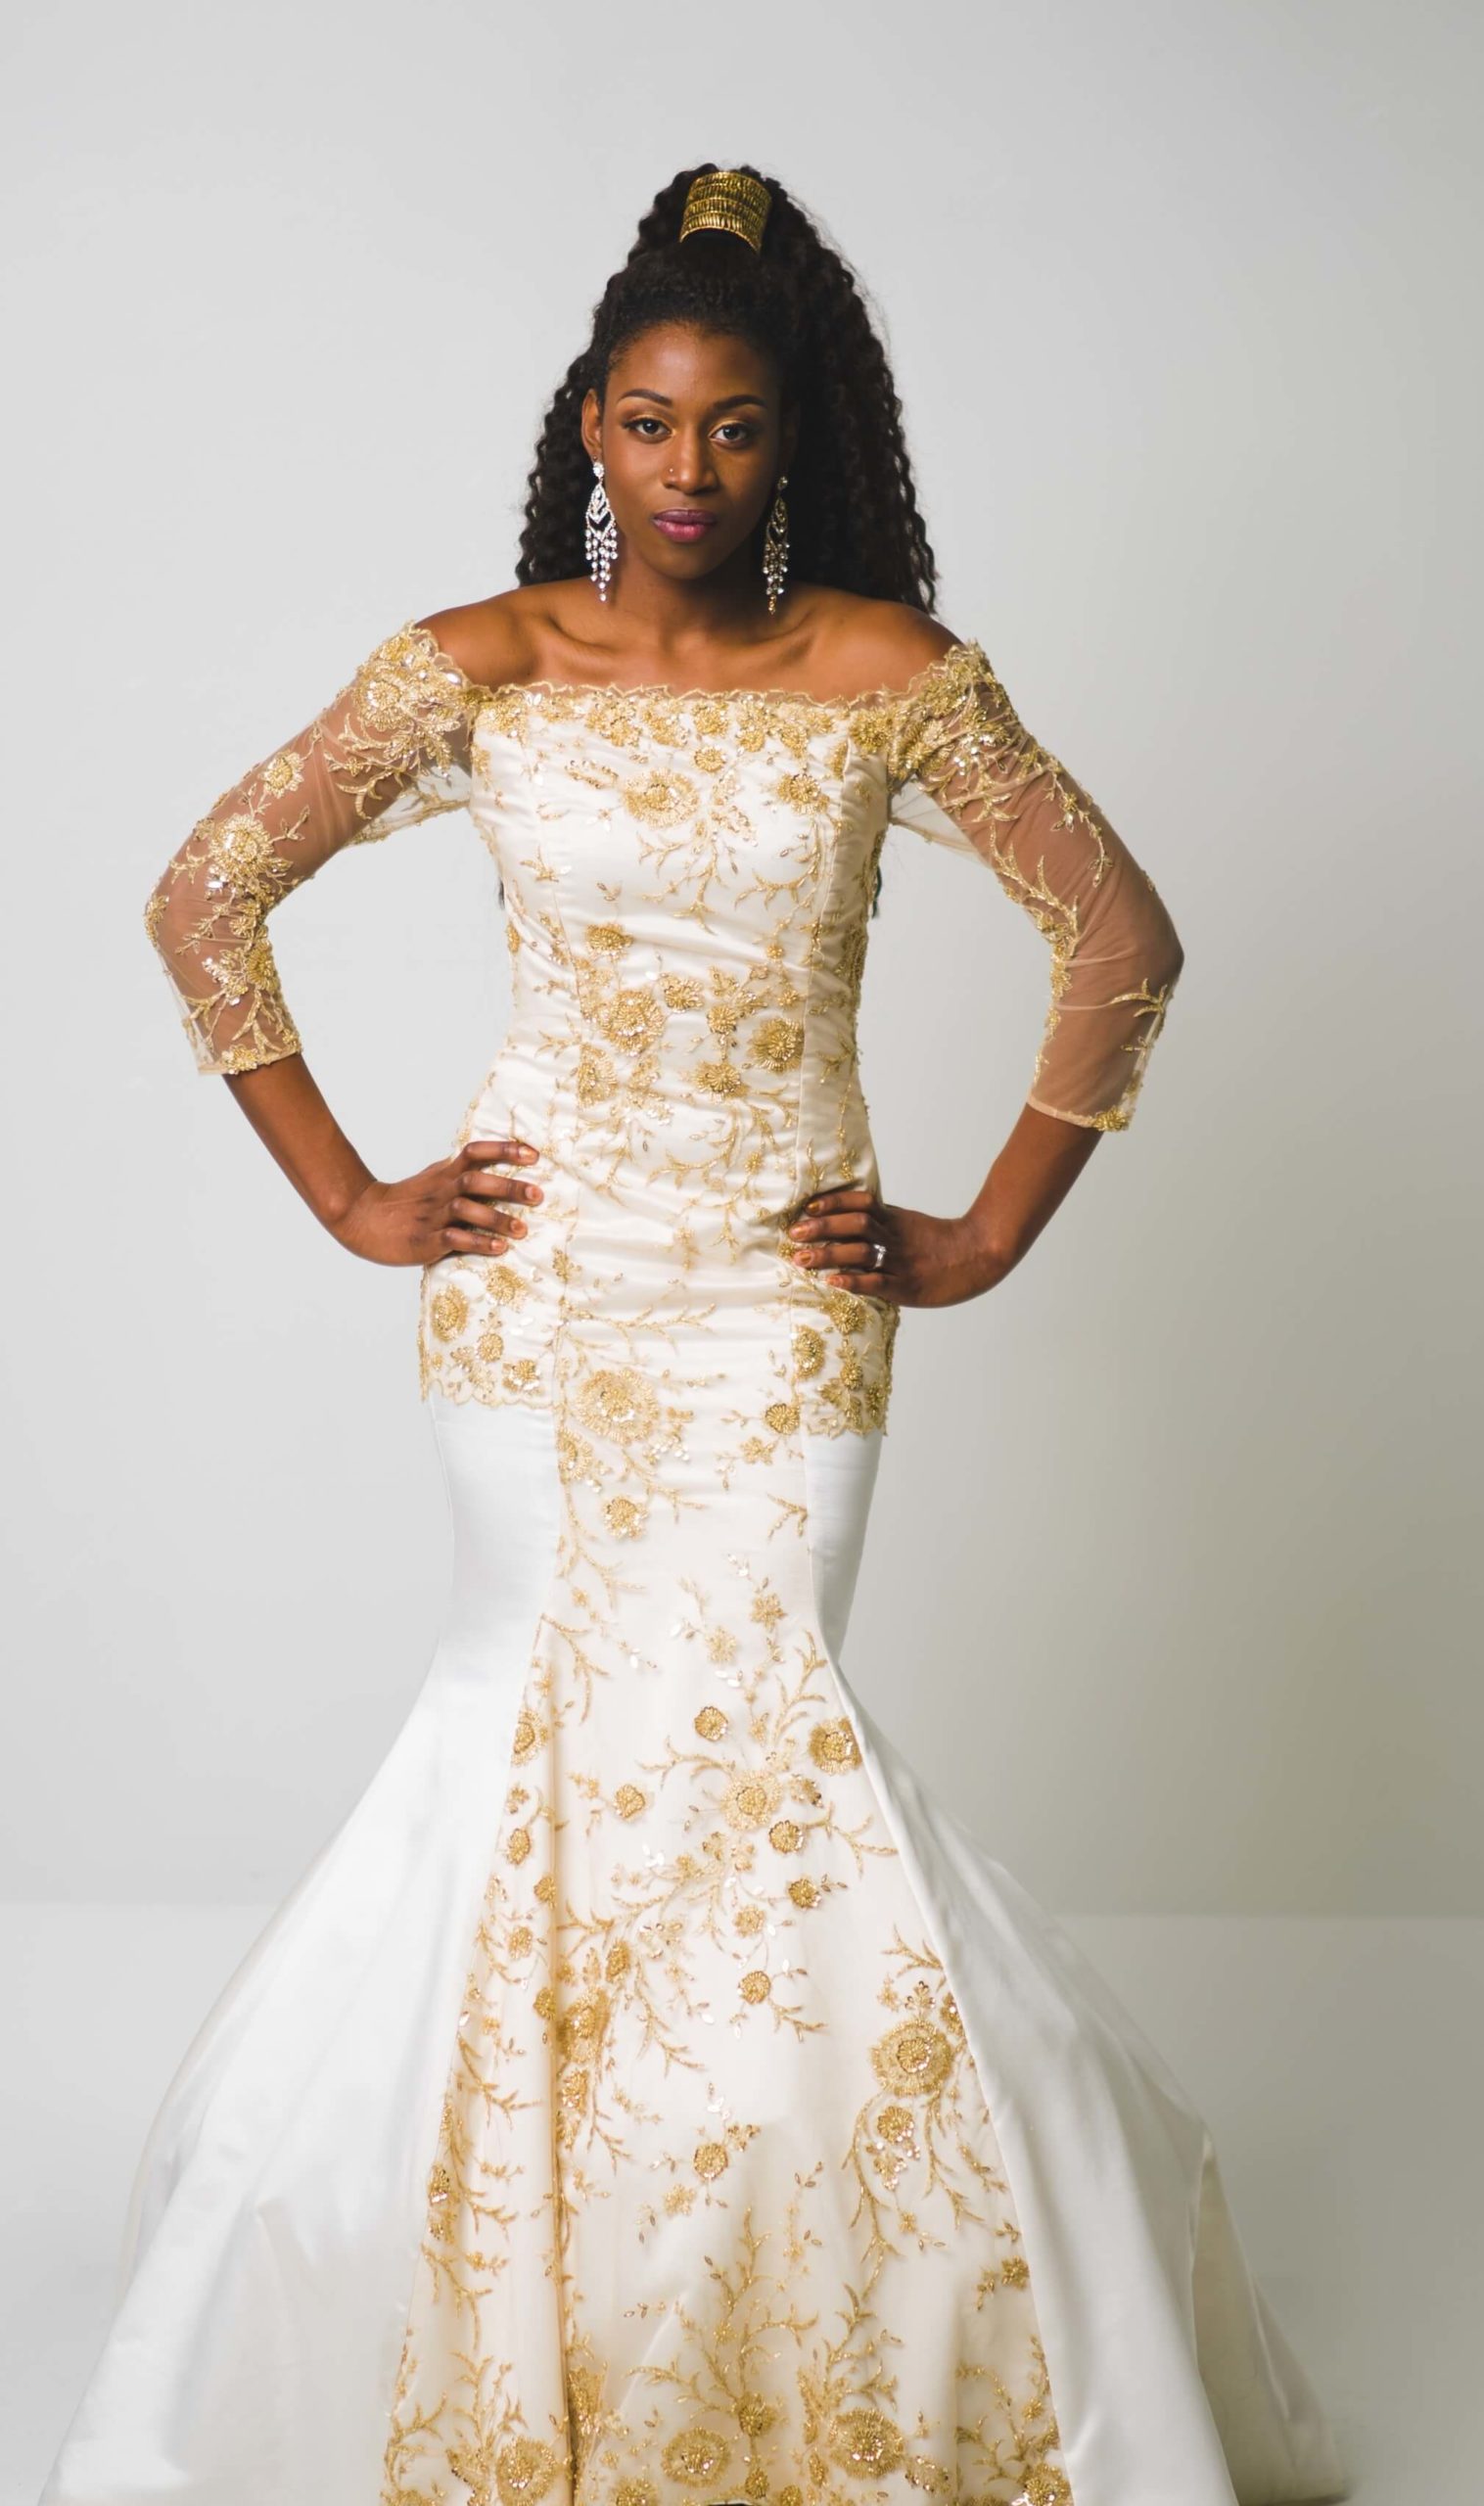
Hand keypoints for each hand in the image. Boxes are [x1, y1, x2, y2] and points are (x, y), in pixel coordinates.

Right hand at [332, 1137, 542, 1266]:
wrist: (361, 1218)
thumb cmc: (405, 1201)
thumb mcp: (433, 1177)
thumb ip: (460, 1171)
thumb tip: (493, 1161)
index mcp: (444, 1173)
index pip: (475, 1152)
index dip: (504, 1150)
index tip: (533, 1154)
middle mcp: (441, 1190)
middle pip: (476, 1181)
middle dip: (509, 1187)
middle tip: (538, 1195)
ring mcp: (432, 1215)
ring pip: (466, 1209)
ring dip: (497, 1219)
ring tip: (522, 1229)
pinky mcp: (425, 1241)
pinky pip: (454, 1239)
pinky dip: (478, 1243)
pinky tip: (498, 1248)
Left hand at [786, 1188, 1005, 1308]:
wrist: (979, 1256)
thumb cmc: (941, 1243)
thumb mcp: (909, 1224)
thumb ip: (881, 1222)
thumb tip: (845, 1218)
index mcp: (894, 1219)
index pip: (860, 1202)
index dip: (832, 1203)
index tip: (807, 1208)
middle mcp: (895, 1237)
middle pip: (855, 1224)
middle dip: (821, 1228)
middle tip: (794, 1234)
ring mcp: (901, 1262)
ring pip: (861, 1252)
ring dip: (828, 1254)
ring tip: (802, 1259)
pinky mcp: (908, 1287)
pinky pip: (877, 1282)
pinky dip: (853, 1281)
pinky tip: (832, 1282)